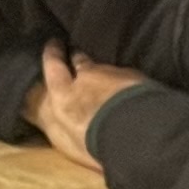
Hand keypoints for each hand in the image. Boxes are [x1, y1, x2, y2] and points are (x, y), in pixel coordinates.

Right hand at [34, 42, 145, 171]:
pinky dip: (126, 81)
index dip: (53, 53)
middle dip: (77, 56)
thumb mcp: (68, 142)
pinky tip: (133, 91)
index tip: (53, 43)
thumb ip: (62, 125)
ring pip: (106, 68)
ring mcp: (113, 74)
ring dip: (105, 73)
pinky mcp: (135, 77)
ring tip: (109, 80)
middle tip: (76, 53)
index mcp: (64, 95)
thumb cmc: (95, 144)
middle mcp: (86, 77)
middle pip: (80, 60)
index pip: (53, 66)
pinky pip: (127, 75)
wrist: (134, 132)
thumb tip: (61, 119)